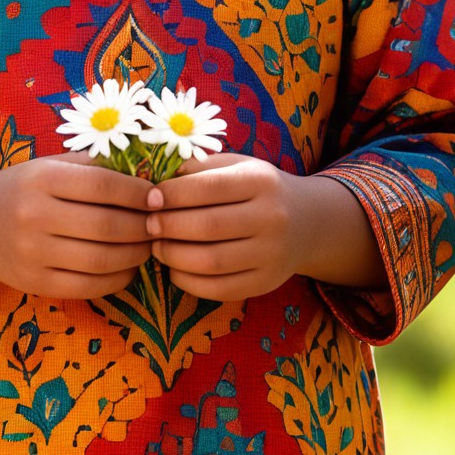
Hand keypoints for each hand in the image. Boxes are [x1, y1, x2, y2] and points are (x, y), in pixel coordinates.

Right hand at [0, 153, 152, 300]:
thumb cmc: (23, 190)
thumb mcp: (49, 166)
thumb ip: (93, 167)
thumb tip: (148, 175)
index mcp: (42, 178)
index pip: (104, 185)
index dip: (139, 193)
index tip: (157, 198)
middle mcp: (34, 215)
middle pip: (107, 225)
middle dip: (144, 227)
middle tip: (160, 226)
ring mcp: (32, 253)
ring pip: (102, 259)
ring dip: (136, 255)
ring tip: (148, 247)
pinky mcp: (34, 283)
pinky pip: (87, 286)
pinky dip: (117, 280)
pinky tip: (127, 269)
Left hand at [144, 153, 383, 301]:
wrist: (307, 221)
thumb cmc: (258, 189)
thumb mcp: (237, 166)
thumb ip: (199, 168)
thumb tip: (153, 179)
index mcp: (261, 181)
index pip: (207, 187)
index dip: (171, 195)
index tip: (148, 199)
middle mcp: (271, 217)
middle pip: (206, 226)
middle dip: (167, 226)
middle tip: (147, 225)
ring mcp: (271, 254)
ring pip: (210, 261)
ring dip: (172, 256)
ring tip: (157, 246)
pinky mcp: (265, 283)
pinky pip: (218, 288)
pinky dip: (187, 281)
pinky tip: (174, 268)